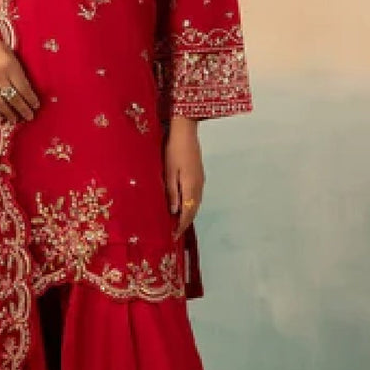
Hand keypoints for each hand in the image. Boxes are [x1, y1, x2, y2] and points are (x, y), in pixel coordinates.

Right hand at [0, 12, 40, 124]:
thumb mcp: (7, 50)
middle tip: (30, 117)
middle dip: (23, 109)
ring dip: (10, 114)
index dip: (31, 99)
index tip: (36, 106)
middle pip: (14, 98)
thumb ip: (15, 66)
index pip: (24, 87)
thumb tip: (23, 85)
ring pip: (0, 104)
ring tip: (16, 120)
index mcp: (9, 64)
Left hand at [163, 116, 203, 236]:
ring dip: (188, 215)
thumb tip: (174, 211)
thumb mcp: (168, 172)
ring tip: (177, 223)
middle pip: (194, 210)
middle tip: (174, 233)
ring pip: (196, 203)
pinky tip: (182, 206)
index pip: (187, 212)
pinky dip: (190, 205)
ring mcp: (200, 180)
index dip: (181, 226)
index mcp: (190, 186)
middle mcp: (198, 186)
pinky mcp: (199, 175)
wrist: (185, 132)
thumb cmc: (173, 151)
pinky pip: (196, 196)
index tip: (173, 236)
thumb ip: (172, 192)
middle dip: (184, 223)